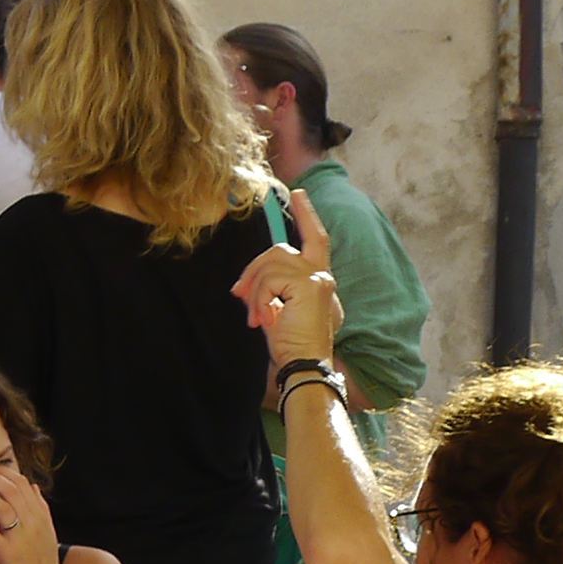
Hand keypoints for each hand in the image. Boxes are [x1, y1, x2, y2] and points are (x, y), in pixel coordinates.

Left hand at [0, 462, 63, 563]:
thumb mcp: (47, 533)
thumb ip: (40, 509)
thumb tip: (33, 486)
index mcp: (41, 517)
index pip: (24, 484)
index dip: (5, 472)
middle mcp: (33, 524)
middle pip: (11, 490)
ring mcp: (22, 538)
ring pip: (3, 506)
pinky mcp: (10, 554)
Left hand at [229, 189, 342, 367]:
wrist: (305, 368)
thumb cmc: (292, 349)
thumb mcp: (276, 314)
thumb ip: (268, 292)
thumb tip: (244, 286)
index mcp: (320, 284)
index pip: (316, 240)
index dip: (307, 216)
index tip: (299, 194)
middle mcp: (324, 277)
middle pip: (282, 250)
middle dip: (255, 268)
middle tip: (239, 292)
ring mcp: (318, 278)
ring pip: (272, 263)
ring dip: (255, 290)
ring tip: (256, 317)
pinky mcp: (308, 285)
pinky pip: (269, 279)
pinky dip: (258, 299)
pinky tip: (261, 320)